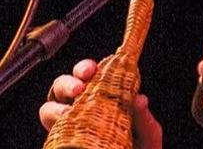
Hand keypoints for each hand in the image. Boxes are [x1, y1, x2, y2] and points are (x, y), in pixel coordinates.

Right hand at [39, 59, 162, 148]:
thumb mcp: (148, 135)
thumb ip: (144, 119)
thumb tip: (140, 99)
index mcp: (102, 96)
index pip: (88, 75)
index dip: (85, 68)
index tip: (92, 70)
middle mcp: (80, 107)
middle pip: (62, 85)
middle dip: (68, 83)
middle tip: (79, 89)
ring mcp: (67, 125)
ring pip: (48, 107)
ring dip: (55, 107)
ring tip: (66, 113)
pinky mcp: (60, 142)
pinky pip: (49, 131)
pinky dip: (53, 126)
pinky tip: (64, 127)